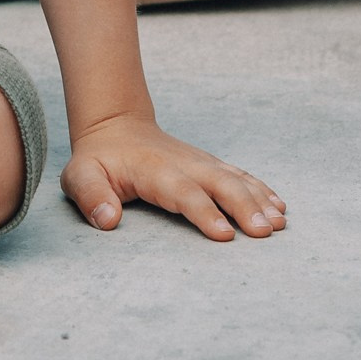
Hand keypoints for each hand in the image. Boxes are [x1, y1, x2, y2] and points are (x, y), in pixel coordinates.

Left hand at [61, 113, 285, 241]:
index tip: (225, 234)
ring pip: (235, 179)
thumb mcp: (80, 176)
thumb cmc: (98, 159)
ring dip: (259, 200)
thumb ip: (91, 196)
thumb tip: (108, 219)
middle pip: (220, 184)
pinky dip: (260, 190)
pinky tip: (279, 206)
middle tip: (266, 232)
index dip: (204, 212)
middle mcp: (184, 164)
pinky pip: (240, 176)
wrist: (115, 125)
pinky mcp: (209, 165)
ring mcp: (200, 163)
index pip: (183, 193)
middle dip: (244, 207)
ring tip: (280, 223)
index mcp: (155, 170)